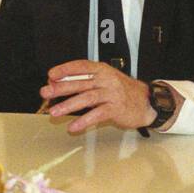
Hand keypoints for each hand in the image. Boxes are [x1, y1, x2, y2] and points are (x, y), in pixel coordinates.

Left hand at [39, 60, 155, 133]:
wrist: (147, 102)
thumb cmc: (122, 91)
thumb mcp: (104, 81)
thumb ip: (85, 81)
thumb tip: (59, 84)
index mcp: (102, 70)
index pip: (81, 66)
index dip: (65, 70)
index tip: (51, 75)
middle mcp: (107, 80)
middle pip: (80, 82)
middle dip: (61, 88)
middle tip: (46, 92)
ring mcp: (112, 94)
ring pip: (87, 98)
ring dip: (68, 105)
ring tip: (54, 112)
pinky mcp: (116, 108)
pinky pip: (98, 114)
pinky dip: (84, 121)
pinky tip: (73, 126)